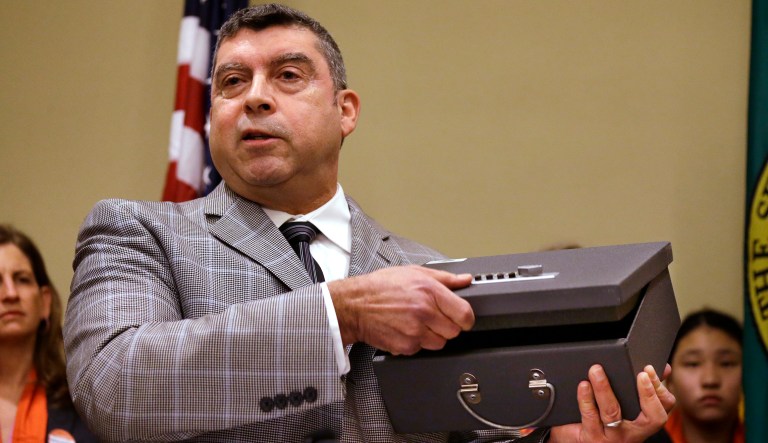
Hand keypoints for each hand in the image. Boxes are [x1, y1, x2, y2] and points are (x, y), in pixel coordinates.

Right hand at [327, 265, 473, 354]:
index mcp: (429, 292)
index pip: (464, 314)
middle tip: (434, 317)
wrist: (354, 305)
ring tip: (419, 323)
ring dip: (434, 335)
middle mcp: (424, 312)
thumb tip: (465, 279)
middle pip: (454, 331)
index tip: (463, 318)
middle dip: (447, 325)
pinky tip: (407, 329)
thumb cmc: (380, 287)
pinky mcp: (406, 346)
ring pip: (440, 343)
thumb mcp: (414, 272)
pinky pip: (423, 349)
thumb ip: (444, 278)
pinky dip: (418, 342)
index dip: (466, 318)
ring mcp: (415, 331)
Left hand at [549, 364, 674, 442]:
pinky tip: (583, 385)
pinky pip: (590, 416)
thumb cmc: (605, 424)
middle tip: (641, 374)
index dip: (659, 390)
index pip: (663, 409)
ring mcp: (612, 437)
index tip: (648, 370)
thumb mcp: (626, 410)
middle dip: (649, 394)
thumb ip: (641, 390)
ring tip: (597, 371)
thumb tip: (662, 367)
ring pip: (613, 413)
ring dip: (605, 388)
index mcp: (642, 424)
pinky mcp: (592, 437)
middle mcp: (632, 434)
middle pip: (651, 418)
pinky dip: (586, 399)